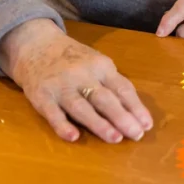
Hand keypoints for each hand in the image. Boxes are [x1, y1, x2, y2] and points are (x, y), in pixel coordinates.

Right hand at [0, 19, 151, 142]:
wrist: (35, 45)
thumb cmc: (74, 59)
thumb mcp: (97, 64)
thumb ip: (112, 84)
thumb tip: (134, 111)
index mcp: (101, 66)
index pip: (122, 88)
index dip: (136, 107)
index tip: (147, 125)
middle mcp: (83, 75)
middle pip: (105, 98)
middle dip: (122, 117)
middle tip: (137, 135)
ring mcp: (61, 86)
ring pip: (81, 107)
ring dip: (99, 124)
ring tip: (115, 138)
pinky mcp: (41, 96)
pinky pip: (52, 113)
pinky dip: (62, 125)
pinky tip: (74, 137)